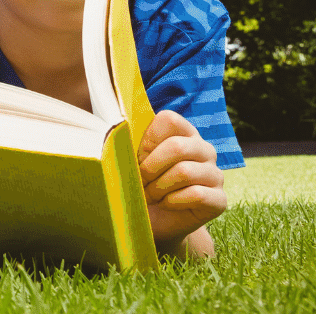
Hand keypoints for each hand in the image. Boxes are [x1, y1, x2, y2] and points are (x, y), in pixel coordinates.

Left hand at [139, 110, 225, 252]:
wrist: (154, 221)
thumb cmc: (141, 186)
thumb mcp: (132, 162)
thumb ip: (131, 143)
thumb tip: (121, 129)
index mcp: (183, 134)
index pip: (169, 119)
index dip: (148, 140)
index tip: (140, 157)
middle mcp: (204, 150)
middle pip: (177, 146)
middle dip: (150, 168)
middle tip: (142, 182)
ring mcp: (215, 174)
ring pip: (184, 172)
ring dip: (159, 188)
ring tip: (152, 195)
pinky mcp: (220, 199)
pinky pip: (196, 194)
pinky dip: (173, 202)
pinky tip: (168, 204)